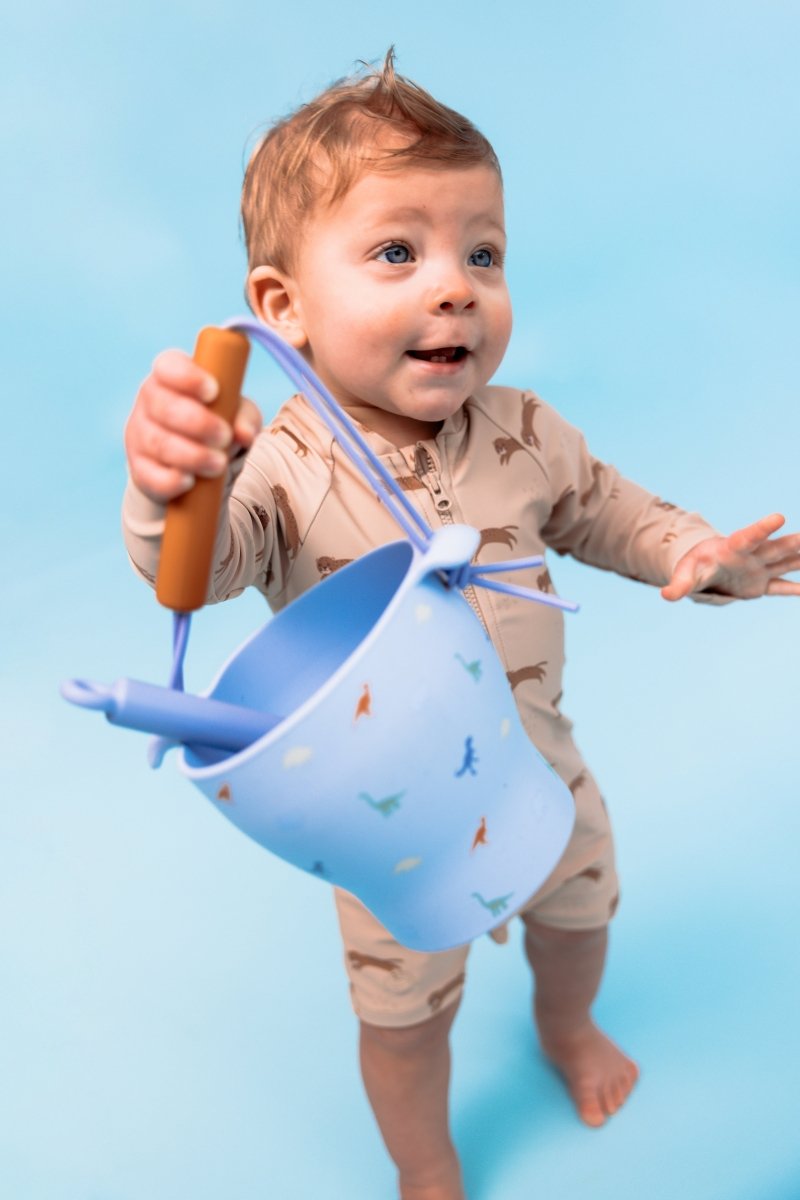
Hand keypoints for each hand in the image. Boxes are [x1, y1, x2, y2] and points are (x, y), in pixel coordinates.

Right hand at [124, 348, 262, 502]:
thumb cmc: (217, 426)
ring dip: (191, 455)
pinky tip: (189, 482)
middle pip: (163, 406)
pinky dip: (170, 480)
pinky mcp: (138, 469)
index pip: (168, 366)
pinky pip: (149, 475)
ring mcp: (139, 435)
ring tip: (219, 464)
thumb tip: (244, 433)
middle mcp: (149, 401)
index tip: (213, 391)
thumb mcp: (236, 415)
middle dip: (197, 422)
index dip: (187, 377)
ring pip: (158, 442)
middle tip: (224, 436)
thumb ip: (245, 417)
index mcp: (171, 377)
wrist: (197, 470)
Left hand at [661, 513, 799, 601]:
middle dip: (793, 542)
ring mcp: (759, 569)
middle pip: (776, 548)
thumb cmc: (695, 565)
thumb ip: (679, 584)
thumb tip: (666, 595)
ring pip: (786, 563)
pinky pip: (782, 587)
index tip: (779, 517)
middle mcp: (751, 556)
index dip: (762, 528)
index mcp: (732, 548)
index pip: (749, 537)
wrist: (704, 569)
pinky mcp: (762, 584)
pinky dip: (795, 589)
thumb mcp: (685, 574)